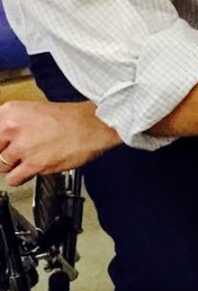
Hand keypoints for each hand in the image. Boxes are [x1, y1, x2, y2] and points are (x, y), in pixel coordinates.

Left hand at [0, 100, 121, 185]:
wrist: (95, 125)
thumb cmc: (72, 118)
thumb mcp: (35, 111)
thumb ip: (14, 124)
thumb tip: (3, 139)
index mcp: (11, 111)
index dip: (1, 143)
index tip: (4, 147)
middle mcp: (12, 127)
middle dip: (4, 153)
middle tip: (17, 151)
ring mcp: (22, 147)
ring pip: (1, 166)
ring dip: (14, 165)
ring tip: (29, 158)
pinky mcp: (34, 164)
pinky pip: (13, 179)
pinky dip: (21, 177)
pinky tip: (32, 169)